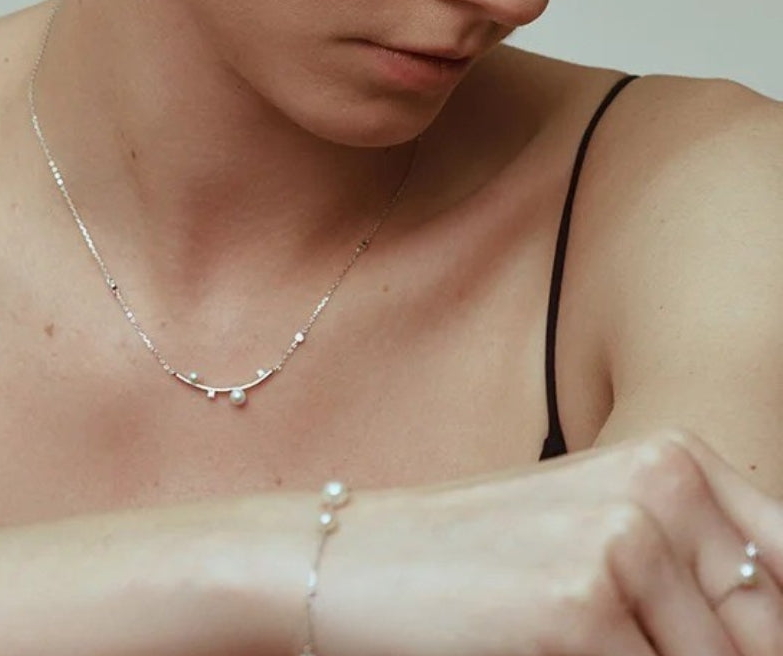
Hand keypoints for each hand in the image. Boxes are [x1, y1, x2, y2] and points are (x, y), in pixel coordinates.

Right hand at [316, 429, 782, 654]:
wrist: (353, 561)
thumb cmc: (475, 556)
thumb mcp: (599, 534)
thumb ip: (700, 578)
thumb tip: (771, 638)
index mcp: (673, 458)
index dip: (769, 629)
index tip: (720, 639)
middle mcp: (661, 486)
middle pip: (764, 636)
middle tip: (599, 632)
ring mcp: (622, 544)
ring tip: (561, 636)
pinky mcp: (581, 611)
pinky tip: (536, 647)